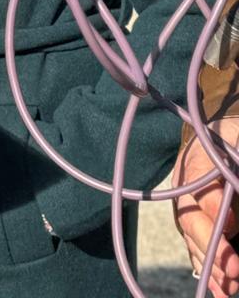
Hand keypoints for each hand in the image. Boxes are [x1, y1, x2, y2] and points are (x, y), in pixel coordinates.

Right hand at [174, 117, 238, 296]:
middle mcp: (187, 186)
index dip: (213, 203)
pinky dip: (206, 270)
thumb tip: (230, 200)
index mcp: (198, 158)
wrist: (220, 139)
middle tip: (235, 269)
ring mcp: (188, 206)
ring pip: (192, 239)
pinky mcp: (194, 222)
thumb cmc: (231, 139)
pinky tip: (220, 291)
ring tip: (229, 288)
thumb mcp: (234, 139)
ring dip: (210, 266)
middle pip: (191, 218)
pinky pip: (196, 248)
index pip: (199, 179)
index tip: (232, 222)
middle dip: (212, 246)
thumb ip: (233, 159)